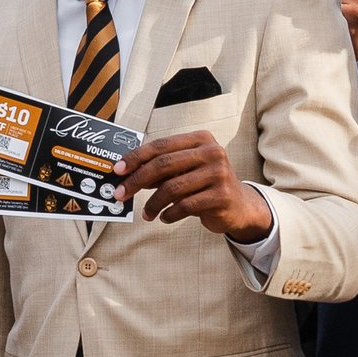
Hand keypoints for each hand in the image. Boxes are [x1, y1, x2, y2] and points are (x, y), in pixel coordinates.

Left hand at [114, 132, 271, 241]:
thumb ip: (161, 169)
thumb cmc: (205, 184)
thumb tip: (126, 174)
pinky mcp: (221, 196)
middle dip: (137, 180)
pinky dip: (169, 214)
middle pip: (163, 165)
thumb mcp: (186, 170)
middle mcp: (212, 152)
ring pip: (172, 188)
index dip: (136, 157)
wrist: (239, 206)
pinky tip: (164, 218)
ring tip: (147, 213)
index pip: (161, 145)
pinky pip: (185, 206)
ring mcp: (219, 173)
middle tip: (120, 194)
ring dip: (153, 203)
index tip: (118, 170)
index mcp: (200, 139)